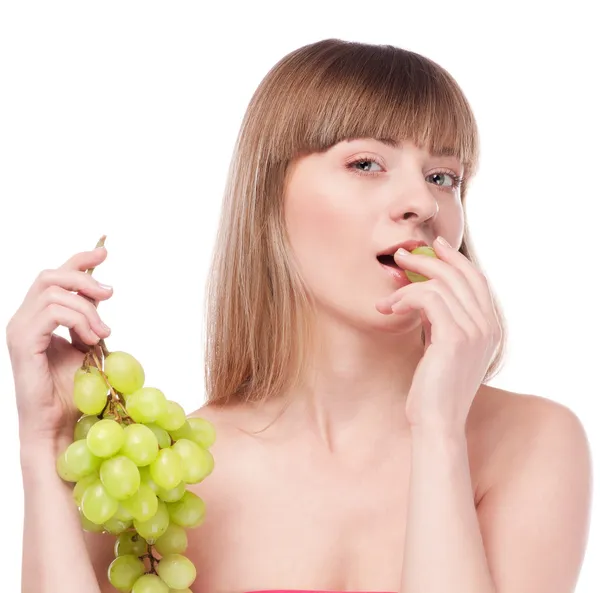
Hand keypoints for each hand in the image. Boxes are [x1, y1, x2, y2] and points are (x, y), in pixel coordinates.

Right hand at [6, 246, 113, 442]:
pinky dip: (79, 321)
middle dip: (85, 280)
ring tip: (102, 332)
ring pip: (55, 293)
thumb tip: (101, 294)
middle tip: (109, 294)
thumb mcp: (87, 344)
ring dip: (88, 309)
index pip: (55, 277)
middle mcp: (24, 318)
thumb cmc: (72, 390)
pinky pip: (54, 313)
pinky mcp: (23, 342)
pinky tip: (91, 339)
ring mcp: (20, 329)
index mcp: (38, 317)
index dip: (78, 260)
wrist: (58, 422)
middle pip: (51, 276)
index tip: (104, 252)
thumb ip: (88, 319)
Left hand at [376, 236, 500, 432]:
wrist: (436, 421)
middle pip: (461, 275)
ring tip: (387, 299)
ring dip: (407, 285)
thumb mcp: (444, 348)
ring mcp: (475, 331)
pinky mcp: (455, 338)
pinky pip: (428, 299)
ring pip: (441, 285)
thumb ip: (444, 320)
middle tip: (401, 255)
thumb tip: (427, 292)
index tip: (433, 245)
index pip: (476, 279)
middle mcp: (489, 326)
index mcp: (491, 328)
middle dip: (429, 259)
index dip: (455, 258)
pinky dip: (405, 298)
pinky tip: (389, 309)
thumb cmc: (434, 388)